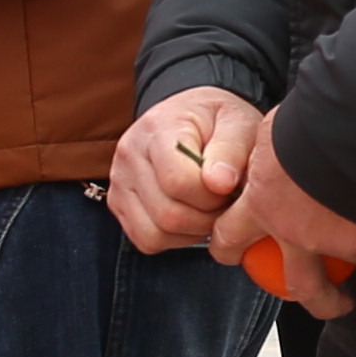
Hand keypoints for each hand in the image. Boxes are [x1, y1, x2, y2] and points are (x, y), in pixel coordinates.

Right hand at [108, 89, 263, 252]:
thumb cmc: (217, 121)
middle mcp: (129, 153)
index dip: (213, 197)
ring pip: (154, 234)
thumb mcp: (237, 122)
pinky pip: (146, 240)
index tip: (229, 187)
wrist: (191, 116)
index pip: (178, 182)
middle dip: (206, 218)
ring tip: (208, 208)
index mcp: (158, 127)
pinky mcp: (118, 203)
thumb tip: (221, 183)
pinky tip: (191, 215)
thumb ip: (232, 150)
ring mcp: (119, 181)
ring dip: (191, 232)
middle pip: (167, 215)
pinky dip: (174, 238)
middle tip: (224, 202)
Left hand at [216, 108, 355, 314]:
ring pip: (339, 284)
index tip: (229, 249)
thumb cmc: (305, 119)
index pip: (232, 230)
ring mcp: (335, 243)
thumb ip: (276, 148)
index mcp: (263, 199)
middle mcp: (296, 231)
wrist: (340, 126)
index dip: (227, 242)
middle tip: (304, 300)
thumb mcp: (276, 128)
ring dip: (338, 299)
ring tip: (346, 302)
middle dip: (297, 296)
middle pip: (294, 281)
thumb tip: (285, 142)